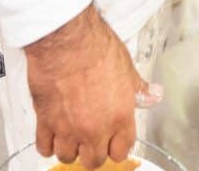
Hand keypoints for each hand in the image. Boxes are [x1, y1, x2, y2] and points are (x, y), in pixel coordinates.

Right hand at [25, 3, 161, 167]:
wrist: (68, 40)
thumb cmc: (97, 48)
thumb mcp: (127, 67)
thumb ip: (139, 89)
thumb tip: (154, 96)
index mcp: (119, 117)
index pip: (121, 152)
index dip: (117, 146)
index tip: (114, 139)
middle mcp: (94, 129)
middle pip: (94, 161)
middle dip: (94, 151)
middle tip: (92, 137)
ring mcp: (68, 128)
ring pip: (68, 157)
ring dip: (71, 148)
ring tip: (72, 134)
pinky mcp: (45, 122)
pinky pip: (44, 147)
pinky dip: (48, 144)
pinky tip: (52, 133)